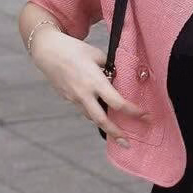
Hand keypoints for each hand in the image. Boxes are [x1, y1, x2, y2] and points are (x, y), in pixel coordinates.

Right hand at [31, 29, 149, 143]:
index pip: (117, 102)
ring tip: (118, 134)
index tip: (145, 115)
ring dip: (105, 126)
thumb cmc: (74, 49)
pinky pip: (84, 109)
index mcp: (94, 81)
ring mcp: (74, 98)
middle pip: (102, 120)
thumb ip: (110, 67)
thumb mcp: (97, 54)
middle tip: (127, 143)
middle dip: (116, 133)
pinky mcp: (67, 98)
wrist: (47, 51)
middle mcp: (84, 94)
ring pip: (92, 117)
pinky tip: (102, 114)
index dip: (133, 111)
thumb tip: (120, 76)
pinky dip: (94, 114)